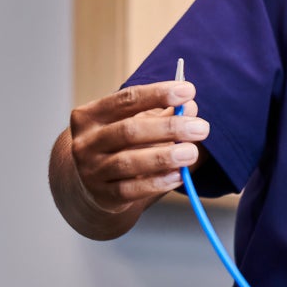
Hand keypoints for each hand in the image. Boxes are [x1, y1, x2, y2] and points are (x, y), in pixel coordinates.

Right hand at [67, 80, 206, 212]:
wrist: (91, 186)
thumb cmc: (119, 147)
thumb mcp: (136, 125)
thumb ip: (163, 114)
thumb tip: (190, 106)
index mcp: (89, 115)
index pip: (126, 99)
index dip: (158, 94)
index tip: (188, 91)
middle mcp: (85, 142)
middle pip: (129, 131)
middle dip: (169, 128)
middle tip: (201, 128)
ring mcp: (90, 171)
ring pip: (129, 162)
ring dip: (165, 156)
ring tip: (192, 152)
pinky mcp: (102, 195)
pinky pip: (131, 189)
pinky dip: (157, 182)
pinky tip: (178, 176)